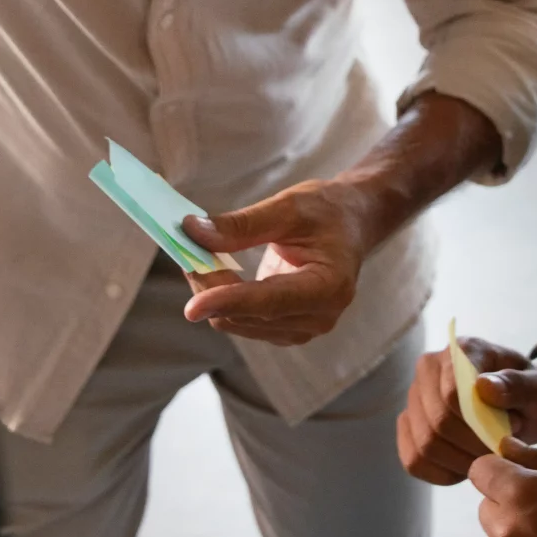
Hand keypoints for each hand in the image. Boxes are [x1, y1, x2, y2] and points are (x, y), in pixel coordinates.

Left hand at [178, 178, 382, 346]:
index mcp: (329, 287)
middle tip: (186, 247)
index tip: (192, 307)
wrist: (351, 224)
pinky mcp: (286, 329)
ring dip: (211, 292)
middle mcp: (318, 317)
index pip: (270, 302)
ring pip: (236, 322)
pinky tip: (214, 270)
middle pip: (246, 315)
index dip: (230, 302)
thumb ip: (241, 225)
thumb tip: (192, 232)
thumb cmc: (327, 211)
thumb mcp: (288, 207)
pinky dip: (221, 298)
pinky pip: (240, 321)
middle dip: (210, 286)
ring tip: (200, 254)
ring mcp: (302, 329)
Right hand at [399, 336, 536, 484]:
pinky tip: (466, 467)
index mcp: (463, 350)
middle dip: (473, 447)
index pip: (453, 393)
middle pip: (438, 422)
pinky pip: (414, 460)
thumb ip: (518, 386)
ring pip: (424, 445)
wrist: (521, 407)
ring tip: (487, 458)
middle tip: (501, 453)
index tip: (511, 429)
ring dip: (460, 462)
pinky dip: (442, 472)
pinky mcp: (408, 425)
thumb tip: (483, 386)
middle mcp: (429, 368)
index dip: (480, 423)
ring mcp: (414, 397)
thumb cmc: (530, 396)